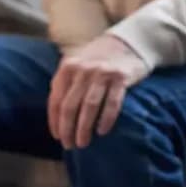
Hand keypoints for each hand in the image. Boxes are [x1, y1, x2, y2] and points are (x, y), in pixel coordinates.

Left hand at [47, 33, 148, 149]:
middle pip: (70, 106)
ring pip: (89, 106)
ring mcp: (102, 72)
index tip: (57, 137)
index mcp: (68, 67)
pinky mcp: (121, 76)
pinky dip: (105, 119)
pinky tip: (102, 131)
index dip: (55, 122)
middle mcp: (83, 68)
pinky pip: (111, 103)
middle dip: (68, 129)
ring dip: (84, 128)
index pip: (56, 100)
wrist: (130, 41)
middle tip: (69, 145)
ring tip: (83, 142)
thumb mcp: (77, 64)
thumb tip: (55, 115)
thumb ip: (65, 83)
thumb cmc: (99, 58)